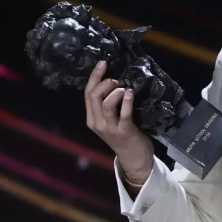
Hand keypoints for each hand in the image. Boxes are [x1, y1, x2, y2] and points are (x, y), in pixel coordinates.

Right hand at [85, 61, 152, 183]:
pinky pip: (123, 113)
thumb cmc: (124, 134)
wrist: (134, 158)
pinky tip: (130, 93)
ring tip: (124, 87)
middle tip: (117, 79)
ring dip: (114, 91)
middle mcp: (97, 123)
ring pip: (105, 104)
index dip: (94, 77)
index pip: (87, 94)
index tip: (103, 63)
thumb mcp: (110, 120)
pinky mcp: (124, 131)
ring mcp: (110, 128)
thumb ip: (108, 104)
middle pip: (94, 96)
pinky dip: (126, 101)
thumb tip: (115, 81)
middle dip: (104, 82)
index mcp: (92, 118)